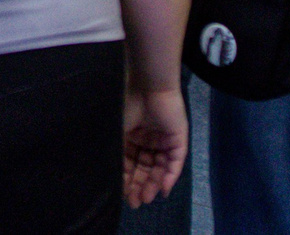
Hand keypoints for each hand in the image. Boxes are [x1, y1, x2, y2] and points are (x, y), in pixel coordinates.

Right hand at [122, 85, 188, 207]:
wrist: (147, 86)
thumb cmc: (127, 105)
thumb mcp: (117, 134)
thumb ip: (117, 155)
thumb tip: (111, 177)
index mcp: (132, 135)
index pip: (130, 163)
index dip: (127, 179)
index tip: (123, 195)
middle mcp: (148, 139)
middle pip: (145, 168)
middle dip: (140, 185)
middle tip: (135, 202)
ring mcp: (164, 139)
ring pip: (159, 168)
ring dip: (153, 184)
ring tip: (146, 199)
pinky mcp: (178, 139)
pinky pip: (175, 162)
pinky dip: (169, 177)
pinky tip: (162, 190)